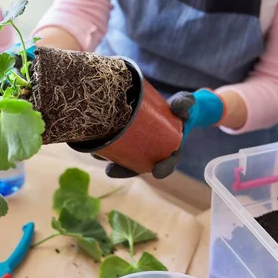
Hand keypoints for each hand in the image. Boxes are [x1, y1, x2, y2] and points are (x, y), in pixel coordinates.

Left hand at [104, 89, 224, 178]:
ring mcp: (139, 148)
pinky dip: (105, 148)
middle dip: (124, 170)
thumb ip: (185, 104)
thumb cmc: (180, 108)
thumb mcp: (185, 104)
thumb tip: (180, 109)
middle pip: (139, 166)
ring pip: (125, 159)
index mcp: (171, 150)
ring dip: (108, 160)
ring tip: (96, 156)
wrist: (171, 108)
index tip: (156, 172)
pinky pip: (117, 148)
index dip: (163, 168)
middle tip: (111, 171)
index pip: (168, 163)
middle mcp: (153, 153)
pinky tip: (91, 145)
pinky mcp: (128, 141)